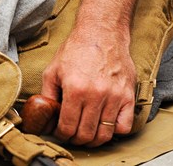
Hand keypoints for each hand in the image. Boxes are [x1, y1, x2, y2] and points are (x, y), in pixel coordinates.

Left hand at [41, 25, 135, 146]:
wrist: (101, 33)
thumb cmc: (76, 50)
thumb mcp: (52, 70)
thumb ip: (47, 95)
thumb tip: (45, 117)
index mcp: (75, 89)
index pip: (68, 127)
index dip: (61, 135)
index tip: (61, 132)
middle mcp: (96, 95)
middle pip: (86, 134)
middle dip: (76, 139)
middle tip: (72, 135)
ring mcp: (115, 96)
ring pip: (105, 134)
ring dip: (94, 139)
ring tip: (87, 133)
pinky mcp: (128, 96)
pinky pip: (124, 126)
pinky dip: (114, 131)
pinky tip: (105, 124)